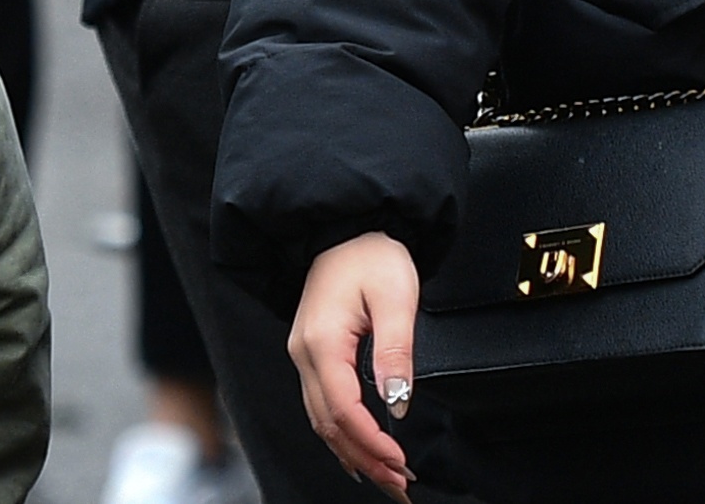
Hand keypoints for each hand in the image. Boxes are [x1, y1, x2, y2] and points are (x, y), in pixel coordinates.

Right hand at [288, 231, 419, 496]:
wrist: (347, 226)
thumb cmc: (372, 252)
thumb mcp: (395, 294)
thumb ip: (396, 349)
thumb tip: (398, 402)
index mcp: (321, 342)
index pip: (343, 410)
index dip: (372, 442)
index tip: (401, 461)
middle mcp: (304, 355)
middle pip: (329, 424)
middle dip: (365, 459)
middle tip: (401, 485)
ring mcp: (304, 356)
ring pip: (322, 421)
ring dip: (354, 452)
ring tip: (388, 477)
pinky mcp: (312, 355)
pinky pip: (322, 406)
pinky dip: (341, 434)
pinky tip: (359, 451)